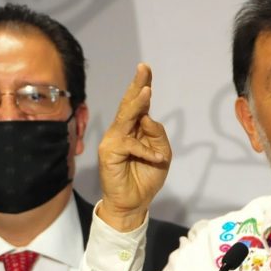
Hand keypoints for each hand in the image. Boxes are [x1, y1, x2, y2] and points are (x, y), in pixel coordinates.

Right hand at [98, 63, 170, 231]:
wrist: (133, 203)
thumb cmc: (146, 178)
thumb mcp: (162, 154)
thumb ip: (157, 135)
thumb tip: (148, 117)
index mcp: (135, 129)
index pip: (139, 105)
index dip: (142, 86)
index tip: (146, 69)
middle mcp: (122, 130)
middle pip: (128, 104)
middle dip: (137, 85)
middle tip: (143, 68)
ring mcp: (113, 140)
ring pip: (126, 118)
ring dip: (137, 104)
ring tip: (147, 91)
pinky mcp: (109, 152)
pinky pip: (130, 145)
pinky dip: (146, 151)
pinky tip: (158, 158)